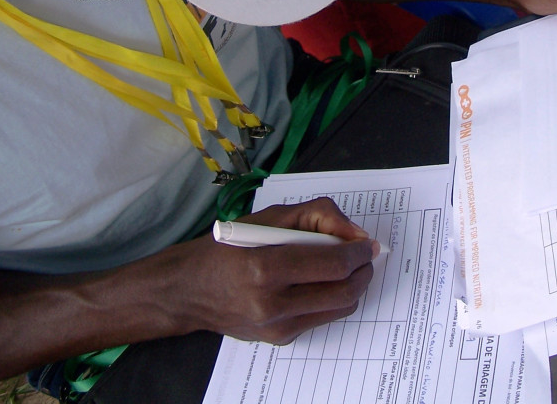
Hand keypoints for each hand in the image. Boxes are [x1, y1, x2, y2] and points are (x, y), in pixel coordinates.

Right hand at [169, 198, 377, 344]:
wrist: (189, 290)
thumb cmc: (228, 247)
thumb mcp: (270, 217)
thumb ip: (318, 216)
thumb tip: (356, 235)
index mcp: (265, 268)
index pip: (334, 265)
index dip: (359, 253)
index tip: (367, 243)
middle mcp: (271, 303)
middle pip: (344, 291)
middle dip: (363, 271)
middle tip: (364, 255)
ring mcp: (277, 326)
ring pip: (339, 308)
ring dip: (352, 286)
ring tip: (346, 267)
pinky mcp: (280, 338)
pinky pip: (322, 318)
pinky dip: (331, 298)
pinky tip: (320, 282)